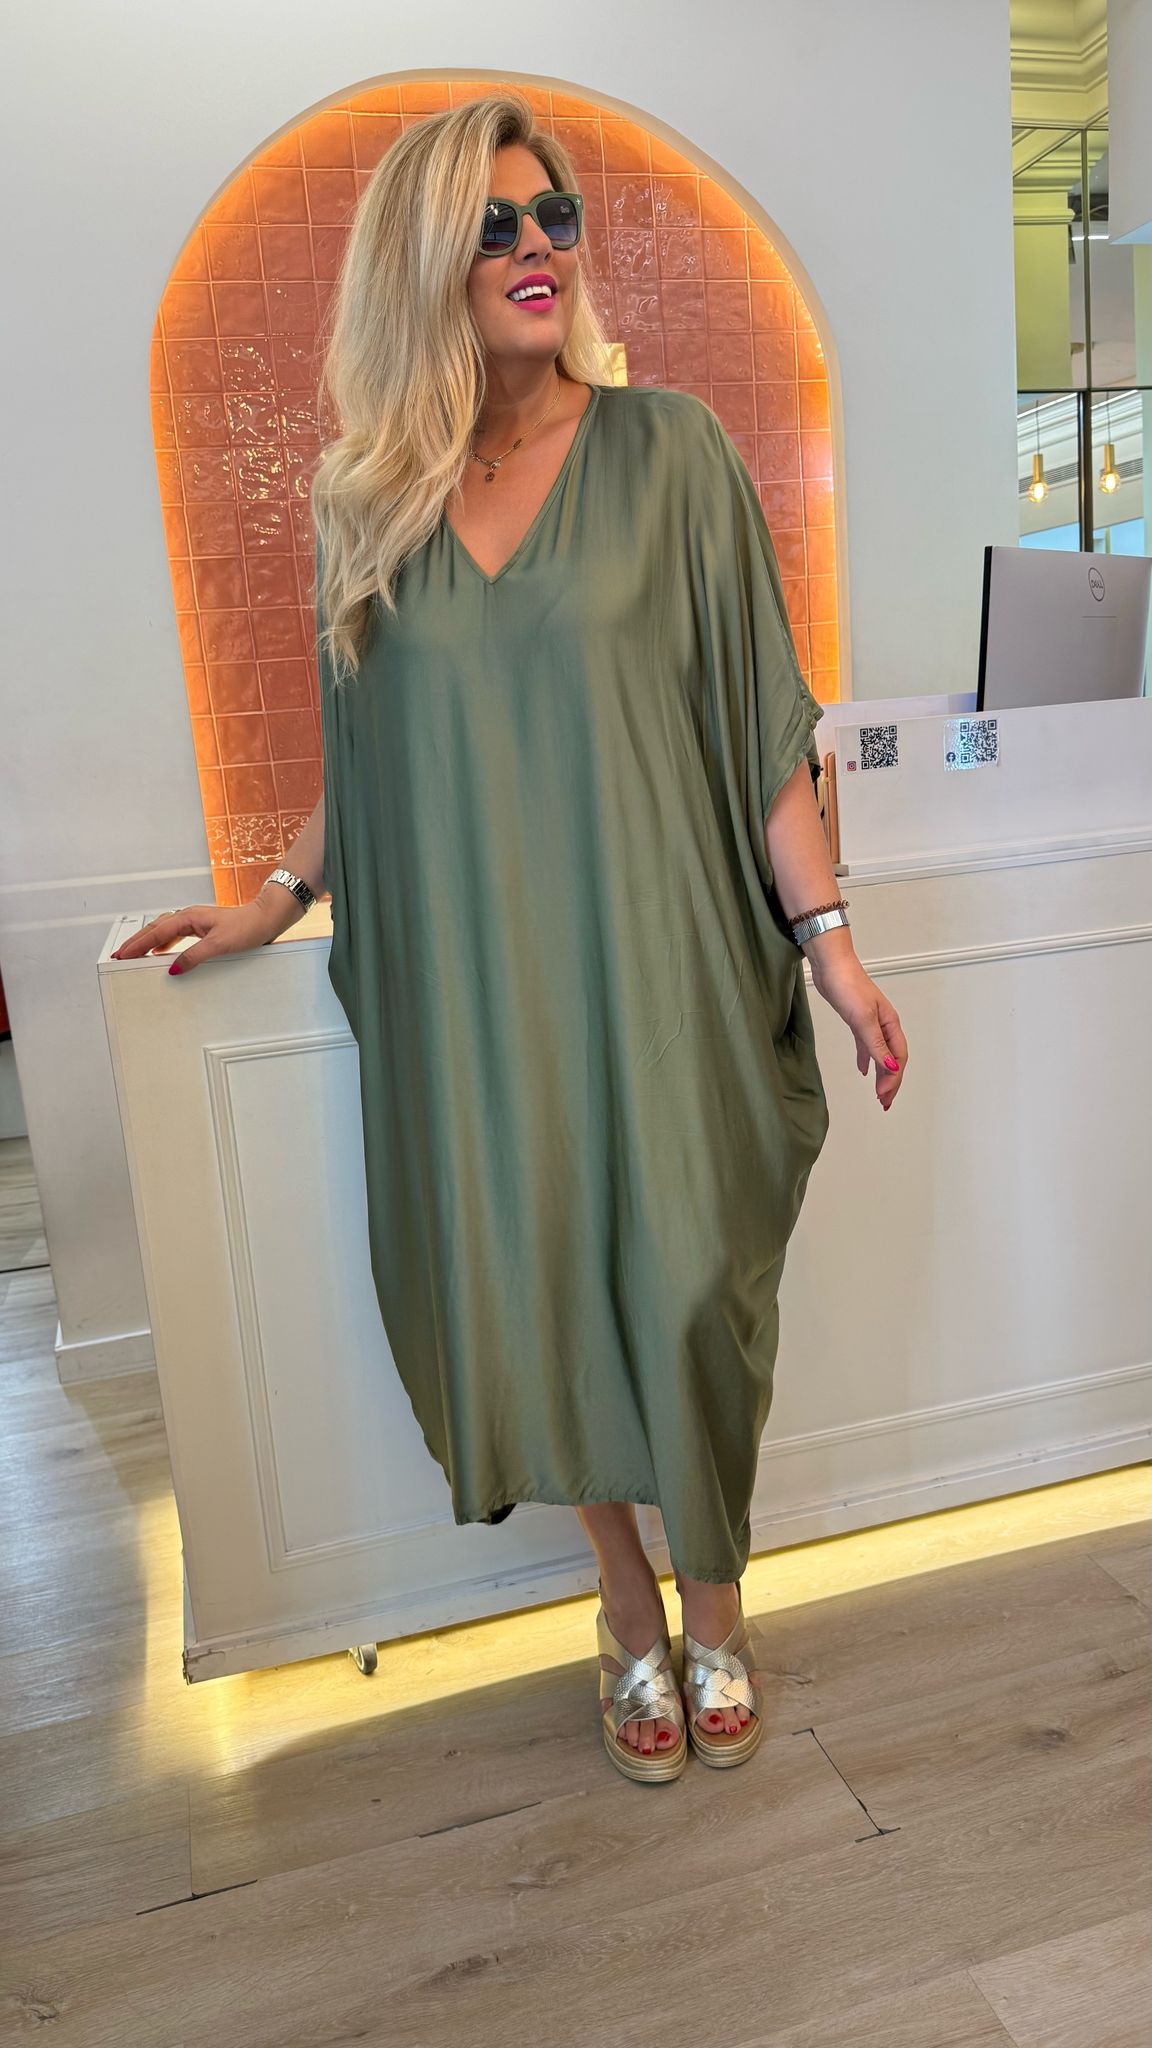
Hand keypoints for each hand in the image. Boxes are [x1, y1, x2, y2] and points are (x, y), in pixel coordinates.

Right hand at [109, 900, 278, 974]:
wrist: (264, 919)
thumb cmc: (246, 927)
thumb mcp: (218, 944)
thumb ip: (194, 956)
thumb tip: (173, 968)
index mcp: (188, 917)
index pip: (156, 933)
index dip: (137, 945)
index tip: (122, 955)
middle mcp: (188, 917)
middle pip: (154, 930)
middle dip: (135, 943)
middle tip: (118, 955)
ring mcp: (194, 922)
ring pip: (163, 931)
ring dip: (147, 942)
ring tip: (133, 954)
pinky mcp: (201, 928)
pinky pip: (174, 935)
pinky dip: (163, 943)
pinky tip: (160, 952)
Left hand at [808, 951, 906, 1110]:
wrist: (831, 965)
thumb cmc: (848, 986)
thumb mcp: (863, 1019)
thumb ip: (876, 1046)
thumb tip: (890, 1069)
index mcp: (890, 1024)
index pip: (897, 1058)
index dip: (893, 1079)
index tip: (883, 1096)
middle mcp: (885, 1025)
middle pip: (893, 1059)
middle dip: (890, 1082)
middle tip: (884, 1102)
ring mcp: (872, 1022)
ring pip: (881, 1054)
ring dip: (880, 1074)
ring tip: (878, 1092)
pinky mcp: (858, 1020)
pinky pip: (867, 1045)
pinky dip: (867, 1059)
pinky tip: (863, 1070)